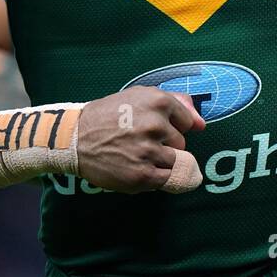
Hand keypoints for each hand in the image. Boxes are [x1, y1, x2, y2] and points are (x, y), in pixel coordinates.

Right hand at [77, 87, 205, 193]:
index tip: (152, 127)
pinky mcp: (143, 176)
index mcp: (158, 102)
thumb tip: (201, 124)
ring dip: (159, 161)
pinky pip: (167, 180)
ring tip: (136, 154)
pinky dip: (156, 177)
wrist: (75, 138)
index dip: (171, 126)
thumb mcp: (140, 96)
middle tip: (138, 141)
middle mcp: (155, 125)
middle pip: (181, 143)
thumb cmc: (110, 115)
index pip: (188, 121)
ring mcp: (149, 151)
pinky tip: (137, 167)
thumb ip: (176, 104)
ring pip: (175, 162)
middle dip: (165, 144)